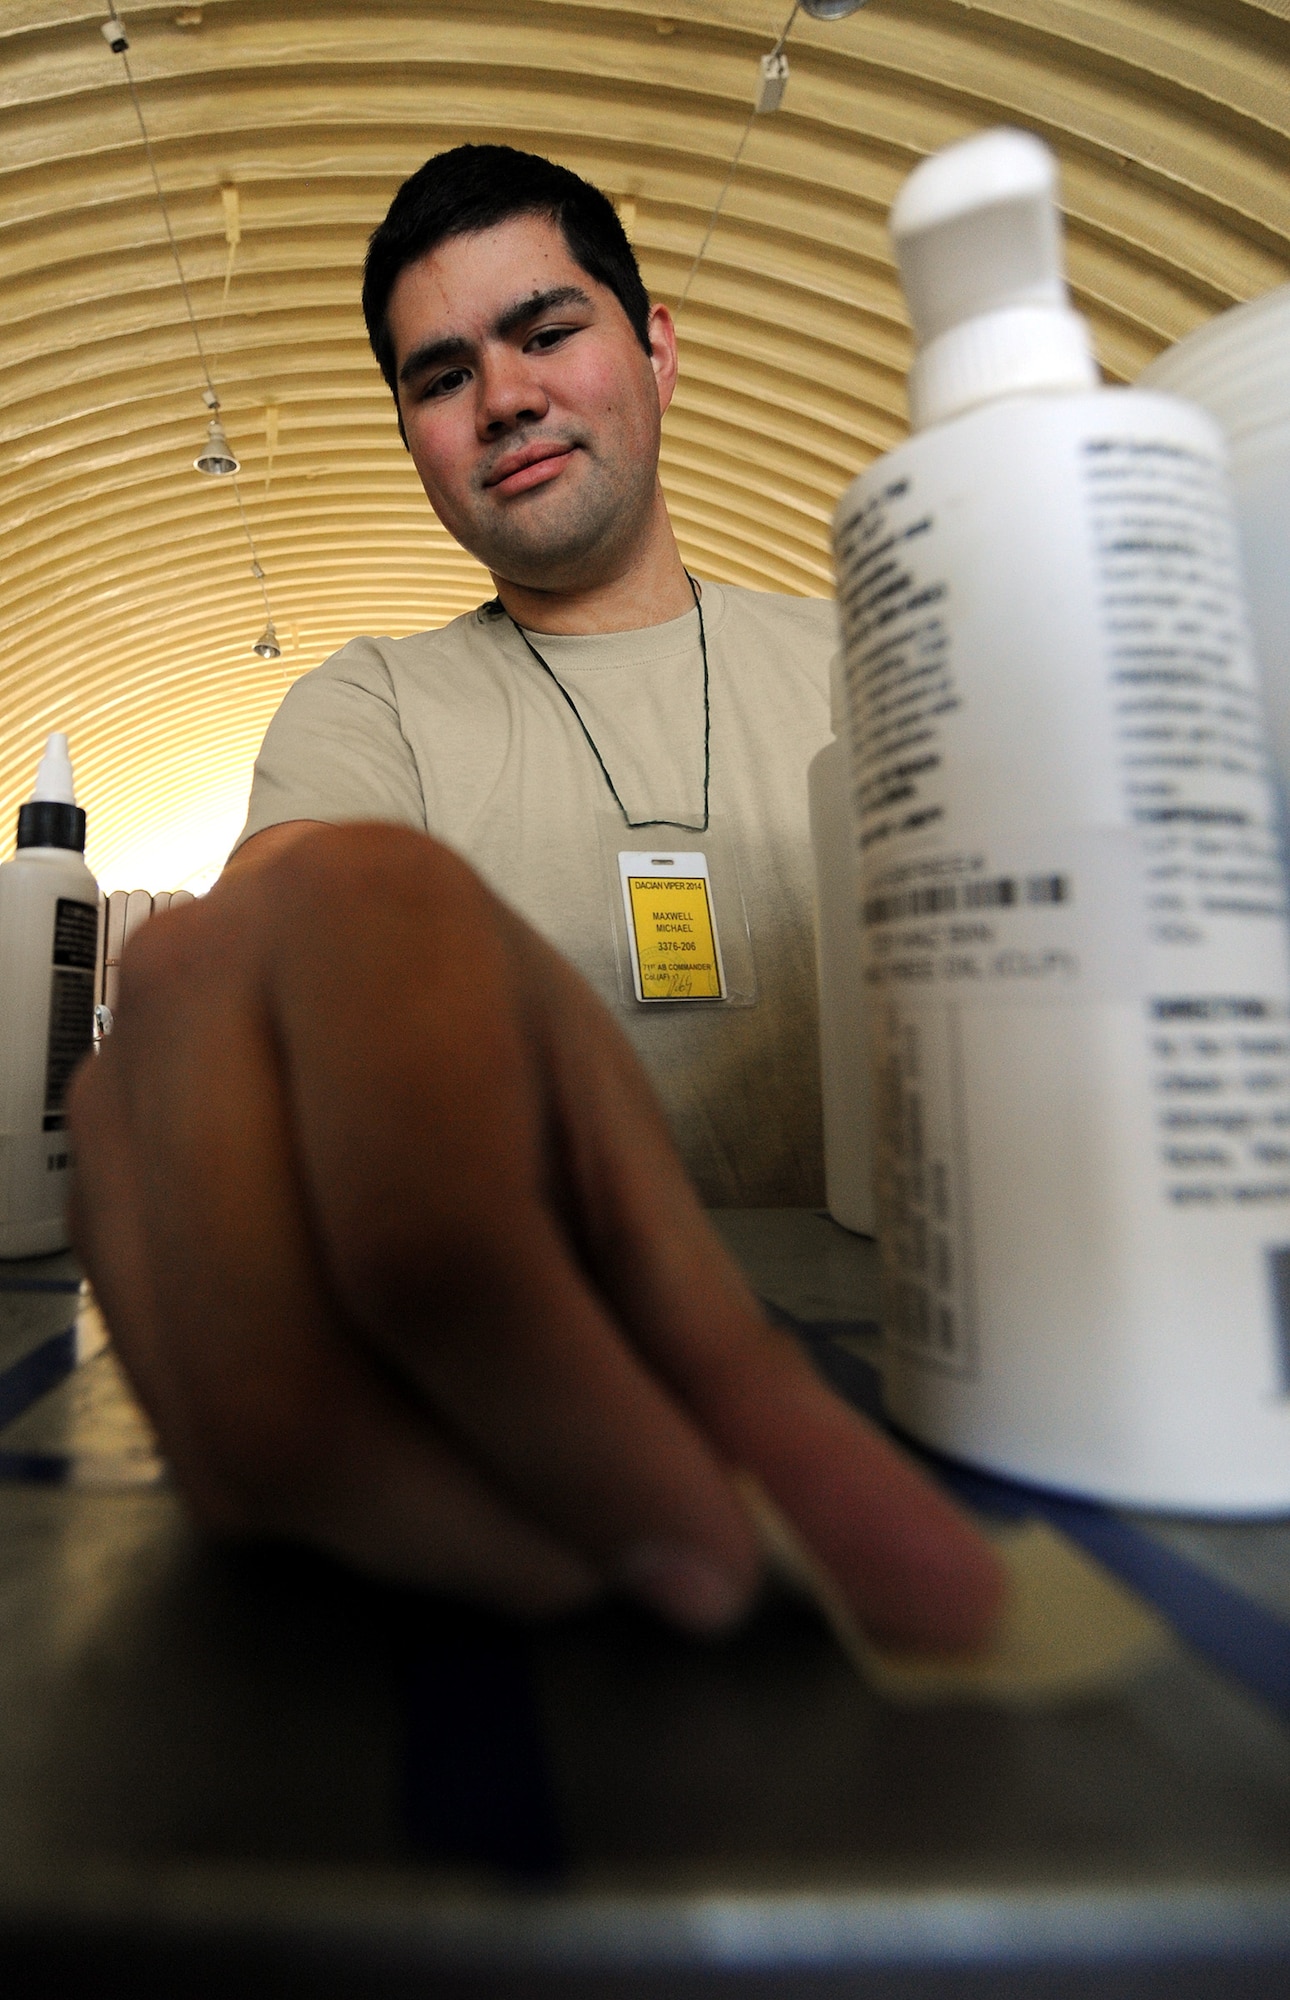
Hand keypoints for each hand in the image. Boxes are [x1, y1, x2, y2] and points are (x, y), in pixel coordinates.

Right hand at [69, 824, 1002, 1646]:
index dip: (580, 1435)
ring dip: (424, 1541)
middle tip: (627, 1559)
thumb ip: (741, 1362)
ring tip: (545, 1518)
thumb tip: (915, 1584)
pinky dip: (341, 1517)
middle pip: (309, 1378)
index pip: (442, 1242)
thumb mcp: (630, 1148)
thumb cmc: (500, 1033)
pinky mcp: (81, 1230)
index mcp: (364, 930)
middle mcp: (195, 1007)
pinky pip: (195, 1452)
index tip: (712, 1564)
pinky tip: (434, 1470)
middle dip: (496, 1524)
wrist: (318, 957)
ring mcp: (107, 1125)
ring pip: (237, 1445)